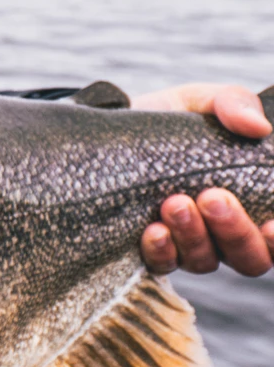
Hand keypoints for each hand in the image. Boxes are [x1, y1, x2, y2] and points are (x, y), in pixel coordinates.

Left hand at [133, 84, 273, 276]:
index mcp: (254, 202)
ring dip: (194, 235)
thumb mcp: (201, 102)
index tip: (271, 223)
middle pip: (250, 257)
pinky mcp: (152, 250)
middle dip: (234, 230)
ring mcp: (190, 244)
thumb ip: (234, 104)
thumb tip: (257, 126)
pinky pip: (163, 264)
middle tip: (211, 197)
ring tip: (174, 202)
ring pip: (206, 261)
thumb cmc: (172, 119)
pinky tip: (153, 231)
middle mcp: (226, 231)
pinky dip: (162, 251)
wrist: (109, 130)